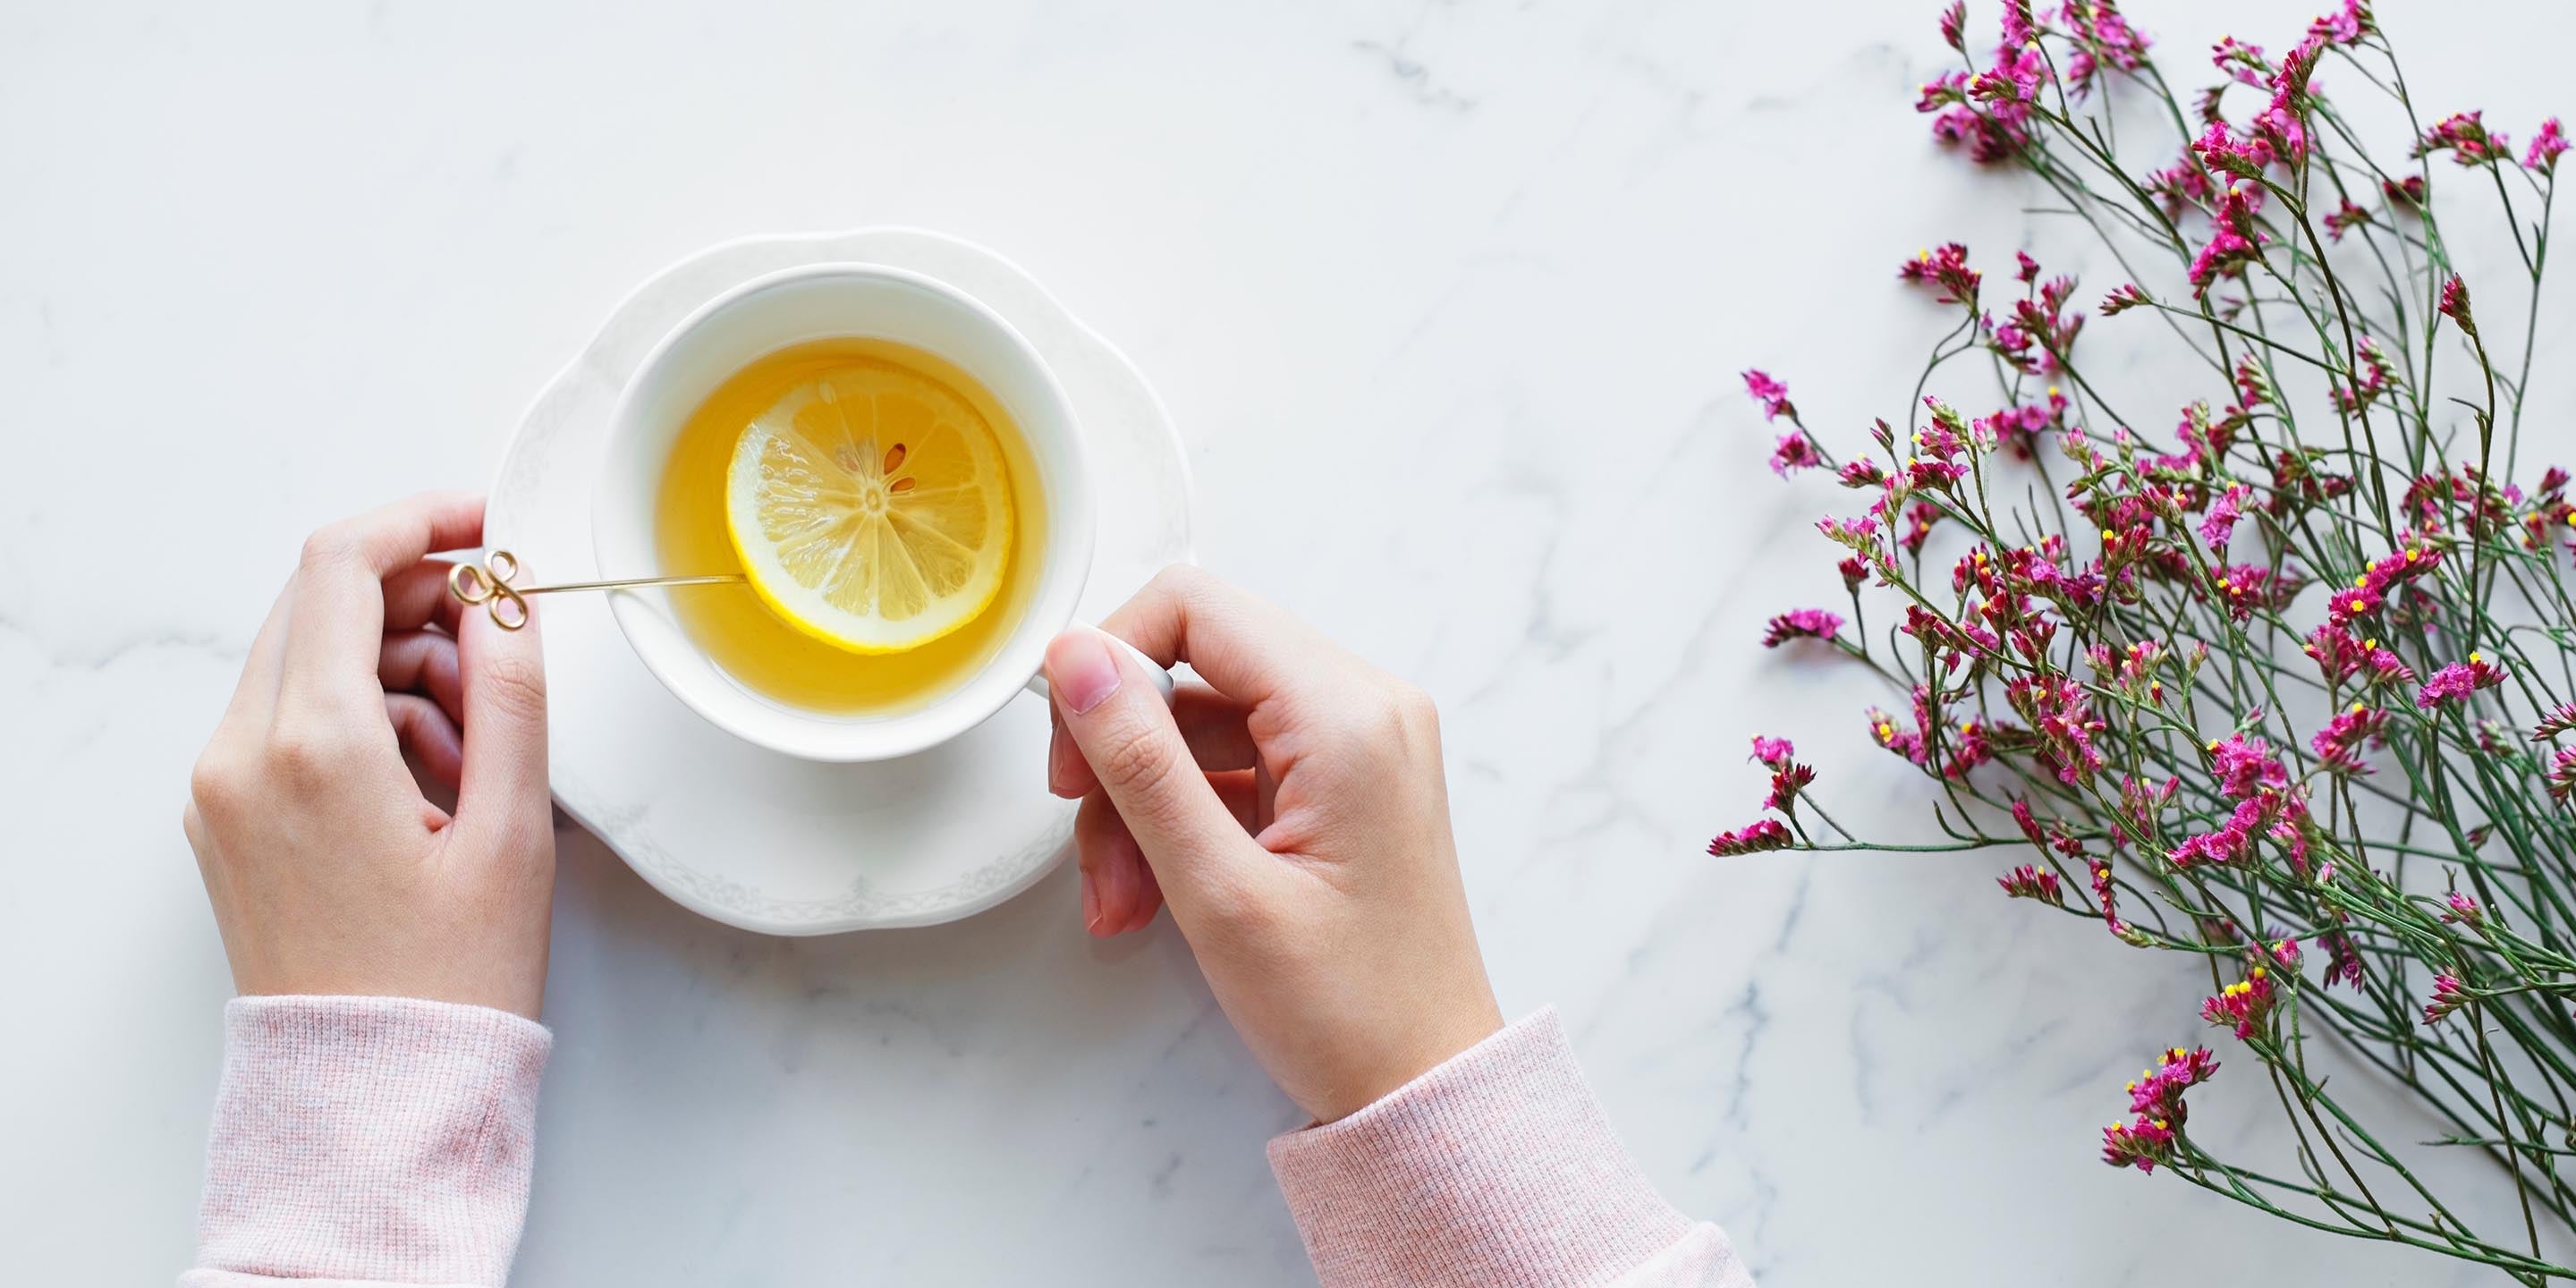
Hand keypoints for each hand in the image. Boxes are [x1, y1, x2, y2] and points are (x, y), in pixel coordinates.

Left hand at [184, 493, 554, 1018]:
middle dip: (418, 599)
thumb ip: (512, 693)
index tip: (486, 525)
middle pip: (319, 602)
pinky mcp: (224, 818)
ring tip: (478, 747)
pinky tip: (432, 778)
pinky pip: (289, 718)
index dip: (422, 521)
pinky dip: (362, 715)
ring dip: (397, 665)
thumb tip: (505, 598)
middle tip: (500, 647)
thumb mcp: (513, 831)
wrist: (372, 1094)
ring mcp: (221, 788)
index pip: (342, 565)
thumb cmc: (447, 984)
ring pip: (307, 657)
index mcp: (313, 747)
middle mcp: (242, 755)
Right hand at [1045, 566, 1502, 1121]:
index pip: (1195, 607)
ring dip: (1141, 805)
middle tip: (1086, 843)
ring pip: (1201, 723)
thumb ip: (1141, 762)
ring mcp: (1358, 744)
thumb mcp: (1218, 890)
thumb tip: (1076, 657)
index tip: (1071, 750)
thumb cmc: (1347, 1010)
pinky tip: (1153, 897)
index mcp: (1347, 714)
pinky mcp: (1343, 783)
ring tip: (1121, 902)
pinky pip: (1234, 766)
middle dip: (1121, 754)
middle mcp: (1364, 706)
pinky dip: (1181, 822)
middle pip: (1193, 665)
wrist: (1426, 1088)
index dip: (1110, 661)